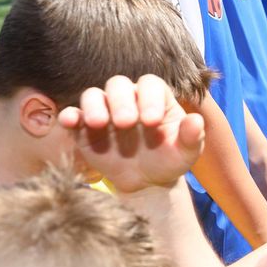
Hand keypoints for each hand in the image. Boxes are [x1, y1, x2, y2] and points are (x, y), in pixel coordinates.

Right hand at [58, 74, 204, 194]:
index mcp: (155, 97)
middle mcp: (127, 98)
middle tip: (125, 123)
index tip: (151, 121)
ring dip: (94, 106)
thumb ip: (192, 137)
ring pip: (93, 95)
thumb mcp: (186, 153)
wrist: (146, 182)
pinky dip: (69, 115)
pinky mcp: (84, 127)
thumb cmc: (169, 160)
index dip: (150, 98)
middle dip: (121, 101)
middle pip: (118, 84)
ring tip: (99, 123)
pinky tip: (69, 121)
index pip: (150, 85)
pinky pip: (73, 115)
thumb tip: (196, 121)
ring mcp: (104, 110)